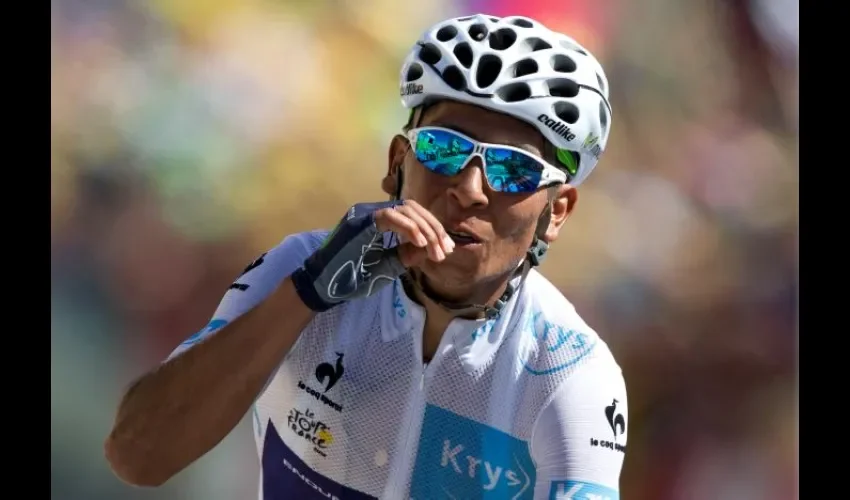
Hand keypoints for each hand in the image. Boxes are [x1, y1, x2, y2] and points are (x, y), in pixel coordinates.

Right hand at [291, 200, 453, 311]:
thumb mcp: (388, 264)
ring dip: (425, 229)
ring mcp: (364, 213)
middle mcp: (372, 211)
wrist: (324, 287)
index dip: (433, 229)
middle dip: (434, 228)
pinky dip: (408, 228)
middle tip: (445, 251)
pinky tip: (420, 243)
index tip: (446, 249)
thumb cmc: (352, 277)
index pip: (413, 214)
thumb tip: (430, 246)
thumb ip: (407, 253)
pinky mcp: (359, 221)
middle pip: (412, 207)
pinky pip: (389, 216)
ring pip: (404, 208)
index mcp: (379, 220)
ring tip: (435, 250)